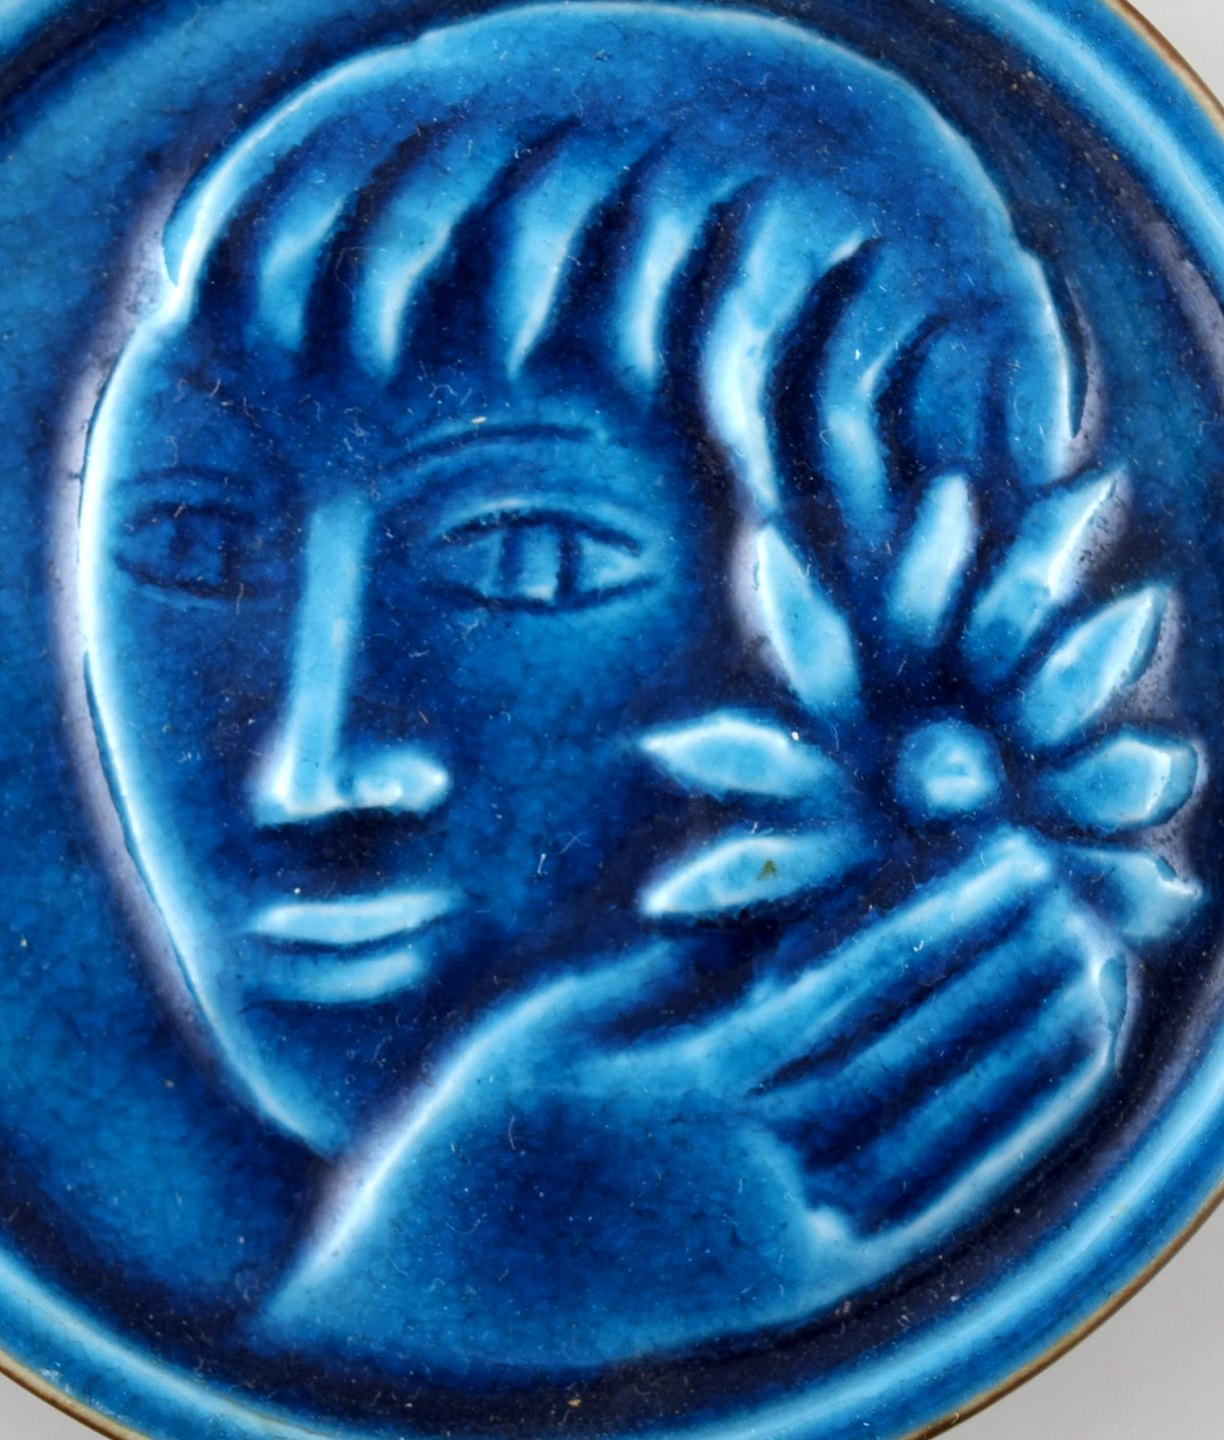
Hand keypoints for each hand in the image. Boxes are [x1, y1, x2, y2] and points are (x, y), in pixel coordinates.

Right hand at [254, 828, 1122, 1372]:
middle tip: (1070, 893)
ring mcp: (773, 1238)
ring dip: (1019, 1057)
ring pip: (930, 1136)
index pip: (848, 991)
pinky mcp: (786, 1289)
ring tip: (1094, 983)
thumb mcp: (547, 1022)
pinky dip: (985, 1149)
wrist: (436, 1301)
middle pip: (906, 1055)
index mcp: (683, 1090)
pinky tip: (1035, 1094)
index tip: (1001, 864)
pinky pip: (911, 1212)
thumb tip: (774, 914)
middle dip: (996, 968)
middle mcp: (747, 1171)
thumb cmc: (475, 1135)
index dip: (936, 923)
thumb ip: (668, 966)